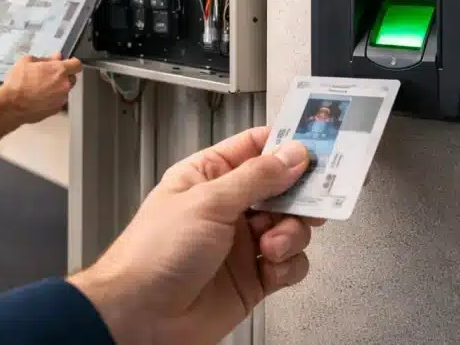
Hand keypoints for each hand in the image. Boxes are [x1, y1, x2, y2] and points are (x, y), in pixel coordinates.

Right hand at [0, 53, 81, 125]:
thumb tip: (55, 57)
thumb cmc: (18, 82)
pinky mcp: (56, 110)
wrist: (11, 105)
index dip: (71, 63)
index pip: (77, 64)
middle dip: (63, 76)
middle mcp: (64, 85)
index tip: (65, 64)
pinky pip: (57, 101)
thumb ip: (45, 58)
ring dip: (56, 88)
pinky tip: (38, 98)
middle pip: (72, 78)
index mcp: (59, 70)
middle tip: (48, 75)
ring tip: (39, 88)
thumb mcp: (27, 61)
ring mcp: (61, 99)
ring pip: (64, 91)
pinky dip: (51, 99)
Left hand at [68, 127, 321, 344]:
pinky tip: (271, 266)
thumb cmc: (153, 254)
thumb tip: (291, 155)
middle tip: (315, 197)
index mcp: (206, 177)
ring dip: (291, 233)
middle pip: (280, 189)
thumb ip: (255, 178)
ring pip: (290, 226)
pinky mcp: (252, 277)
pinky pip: (289, 264)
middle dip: (299, 193)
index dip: (285, 145)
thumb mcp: (207, 203)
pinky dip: (288, 264)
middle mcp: (225, 207)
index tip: (317, 144)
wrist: (142, 316)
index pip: (253, 149)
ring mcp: (240, 243)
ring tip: (272, 243)